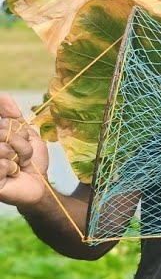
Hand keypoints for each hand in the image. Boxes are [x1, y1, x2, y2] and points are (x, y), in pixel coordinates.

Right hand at [0, 93, 49, 207]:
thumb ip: (12, 116)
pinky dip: (13, 168)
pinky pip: (3, 164)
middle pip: (3, 131)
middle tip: (22, 154)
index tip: (21, 132)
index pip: (1, 120)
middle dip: (20, 142)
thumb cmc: (30, 160)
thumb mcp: (26, 134)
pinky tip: (12, 174)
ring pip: (3, 148)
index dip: (11, 125)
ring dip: (19, 155)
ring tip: (19, 164)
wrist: (38, 183)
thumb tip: (4, 95)